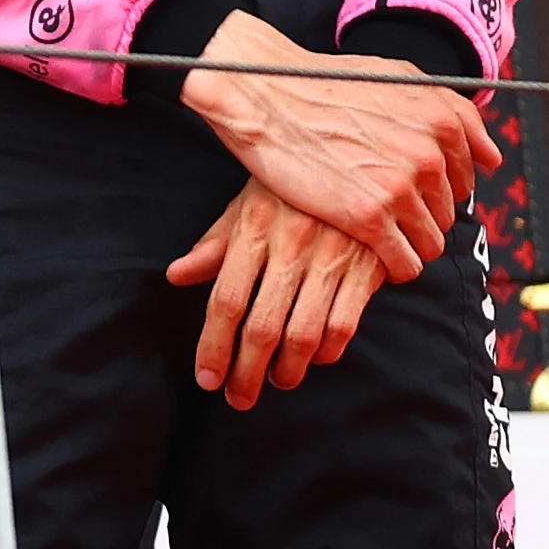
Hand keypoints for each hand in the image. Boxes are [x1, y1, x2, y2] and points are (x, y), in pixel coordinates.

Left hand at [167, 179, 390, 397]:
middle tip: (239, 397)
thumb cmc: (292, 185)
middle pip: (262, 326)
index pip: (225, 301)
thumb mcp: (247, 203)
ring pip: (306, 332)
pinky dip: (331, 349)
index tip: (207, 378)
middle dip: (248, 371)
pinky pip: (348, 321)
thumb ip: (215, 244)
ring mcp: (334, 255)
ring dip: (289, 368)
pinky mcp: (372, 264)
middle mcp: (292, 245)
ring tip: (278, 380)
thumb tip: (176, 276)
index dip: (214, 346)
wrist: (363, 151)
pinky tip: (319, 357)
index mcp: (254, 229)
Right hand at [176, 9, 489, 282]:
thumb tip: (489, 156)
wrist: (264, 95)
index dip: (438, 188)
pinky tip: (376, 258)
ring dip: (409, 244)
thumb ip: (449, 112)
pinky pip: (404, 261)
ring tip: (378, 235)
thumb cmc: (322, 84)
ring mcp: (401, 187)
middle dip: (421, 216)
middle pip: (447, 211)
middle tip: (384, 210)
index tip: (412, 191)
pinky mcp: (369, 217)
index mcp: (442, 120)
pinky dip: (394, 267)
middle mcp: (430, 154)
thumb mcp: (398, 78)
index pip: (468, 176)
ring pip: (431, 241)